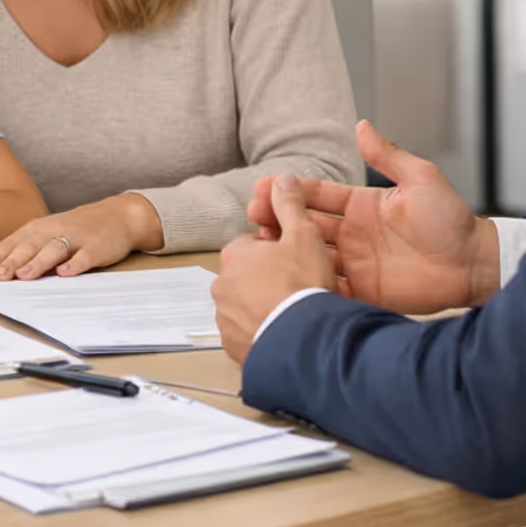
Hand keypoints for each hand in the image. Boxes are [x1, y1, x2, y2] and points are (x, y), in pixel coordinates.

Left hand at [0, 193, 162, 278]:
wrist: (118, 216)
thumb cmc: (77, 228)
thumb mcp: (45, 232)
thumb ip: (19, 245)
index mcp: (40, 229)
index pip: (15, 243)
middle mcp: (55, 231)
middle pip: (31, 245)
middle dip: (14, 260)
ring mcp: (77, 238)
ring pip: (55, 249)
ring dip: (39, 262)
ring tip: (25, 276)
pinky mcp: (97, 248)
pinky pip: (85, 256)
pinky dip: (75, 264)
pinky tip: (65, 273)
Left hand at [212, 174, 336, 361]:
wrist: (302, 340)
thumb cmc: (301, 285)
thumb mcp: (303, 235)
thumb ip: (290, 205)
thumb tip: (283, 180)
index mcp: (235, 254)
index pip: (254, 244)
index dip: (279, 250)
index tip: (297, 259)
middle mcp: (222, 285)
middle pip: (249, 275)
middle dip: (270, 278)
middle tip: (299, 286)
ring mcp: (226, 318)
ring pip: (247, 305)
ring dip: (266, 305)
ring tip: (294, 311)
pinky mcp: (234, 346)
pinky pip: (248, 332)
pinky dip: (263, 330)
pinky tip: (285, 331)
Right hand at [248, 121, 497, 314]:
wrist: (471, 263)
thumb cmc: (451, 220)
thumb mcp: (421, 179)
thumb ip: (388, 155)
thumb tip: (362, 125)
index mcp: (363, 206)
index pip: (319, 196)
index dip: (291, 190)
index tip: (265, 184)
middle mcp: (354, 234)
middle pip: (306, 225)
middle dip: (277, 218)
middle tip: (252, 213)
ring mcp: (356, 263)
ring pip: (310, 255)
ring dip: (285, 249)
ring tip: (260, 244)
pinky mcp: (363, 291)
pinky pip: (329, 287)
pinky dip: (307, 283)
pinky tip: (286, 279)